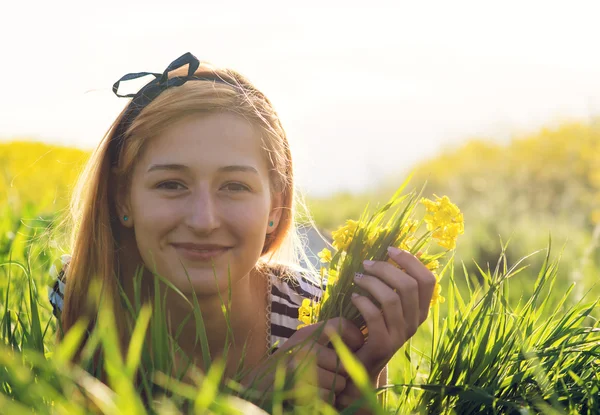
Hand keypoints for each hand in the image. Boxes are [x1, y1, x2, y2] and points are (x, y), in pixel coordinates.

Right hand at [241, 317, 363, 405]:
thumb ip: (328, 340)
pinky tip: (311, 395)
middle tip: (328, 376)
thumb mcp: (306, 347)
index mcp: (307, 333)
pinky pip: (328, 396)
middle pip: (344, 361)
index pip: (341, 324)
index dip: (355, 336)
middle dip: (342, 374)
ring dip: (333, 389)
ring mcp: (298, 366)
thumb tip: (362, 338)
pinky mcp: (298, 387)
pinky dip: (324, 400)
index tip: (357, 347)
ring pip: (339, 382)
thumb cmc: (290, 368)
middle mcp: (303, 345)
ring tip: (317, 386)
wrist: (259, 388)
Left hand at [337, 246, 435, 409]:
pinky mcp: (383, 344)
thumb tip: (389, 253)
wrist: (361, 366)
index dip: (411, 261)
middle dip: (386, 268)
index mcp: (420, 310)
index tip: (390, 249)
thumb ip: (392, 286)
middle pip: (408, 285)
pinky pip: (374, 316)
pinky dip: (362, 302)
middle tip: (366, 263)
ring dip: (371, 282)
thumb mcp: (387, 307)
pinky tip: (353, 297)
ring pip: (391, 299)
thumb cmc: (371, 328)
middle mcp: (415, 322)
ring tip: (357, 278)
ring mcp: (400, 335)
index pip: (428, 280)